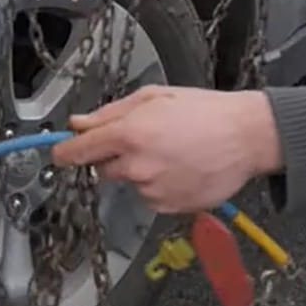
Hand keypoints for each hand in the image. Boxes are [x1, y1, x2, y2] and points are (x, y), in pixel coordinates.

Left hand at [50, 85, 282, 213]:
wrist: (247, 138)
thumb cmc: (206, 112)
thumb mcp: (154, 97)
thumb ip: (110, 112)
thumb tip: (79, 124)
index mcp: (129, 134)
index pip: (78, 152)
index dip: (64, 152)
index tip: (59, 153)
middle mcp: (137, 166)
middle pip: (102, 168)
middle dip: (113, 156)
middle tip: (144, 139)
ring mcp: (153, 190)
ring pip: (129, 182)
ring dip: (140, 171)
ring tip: (171, 152)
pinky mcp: (168, 207)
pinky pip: (150, 197)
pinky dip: (159, 185)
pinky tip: (181, 168)